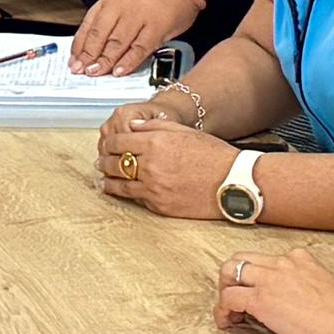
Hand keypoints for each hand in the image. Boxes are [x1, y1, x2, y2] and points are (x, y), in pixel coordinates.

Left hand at [71, 0, 197, 74]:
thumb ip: (109, 15)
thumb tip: (95, 43)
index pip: (89, 24)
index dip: (79, 45)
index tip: (74, 60)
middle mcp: (122, 6)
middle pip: (100, 34)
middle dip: (88, 55)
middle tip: (81, 70)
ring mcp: (139, 16)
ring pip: (117, 43)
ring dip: (104, 61)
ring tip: (95, 73)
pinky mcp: (157, 27)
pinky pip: (139, 48)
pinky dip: (128, 62)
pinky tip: (119, 71)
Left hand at [96, 103, 236, 214]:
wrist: (233, 183)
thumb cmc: (214, 156)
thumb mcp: (184, 131)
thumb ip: (154, 127)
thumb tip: (132, 126)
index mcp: (155, 143)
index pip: (118, 142)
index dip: (108, 143)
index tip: (106, 145)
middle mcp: (150, 166)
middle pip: (114, 163)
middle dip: (104, 161)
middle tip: (100, 162)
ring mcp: (153, 188)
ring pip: (120, 185)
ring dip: (108, 181)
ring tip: (103, 181)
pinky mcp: (160, 206)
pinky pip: (136, 199)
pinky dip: (127, 194)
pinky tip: (122, 193)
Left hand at [211, 247, 333, 333]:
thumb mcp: (324, 284)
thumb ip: (307, 282)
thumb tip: (300, 299)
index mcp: (298, 259)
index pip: (265, 258)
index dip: (255, 276)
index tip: (257, 292)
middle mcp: (281, 263)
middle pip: (240, 258)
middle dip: (231, 277)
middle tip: (235, 299)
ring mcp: (269, 279)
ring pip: (228, 271)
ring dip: (224, 291)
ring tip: (229, 311)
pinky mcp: (260, 299)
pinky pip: (228, 298)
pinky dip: (222, 311)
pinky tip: (228, 323)